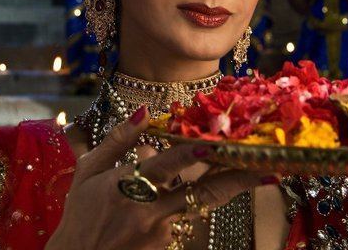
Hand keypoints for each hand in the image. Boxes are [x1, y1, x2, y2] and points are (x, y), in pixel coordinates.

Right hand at [46, 107, 276, 249]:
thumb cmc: (80, 212)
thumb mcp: (88, 171)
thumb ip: (118, 140)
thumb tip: (144, 111)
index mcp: (126, 186)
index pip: (165, 166)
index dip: (190, 153)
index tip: (214, 143)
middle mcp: (150, 209)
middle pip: (201, 192)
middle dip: (236, 177)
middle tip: (267, 165)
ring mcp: (161, 230)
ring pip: (203, 204)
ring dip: (232, 186)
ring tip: (262, 173)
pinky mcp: (166, 243)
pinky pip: (188, 216)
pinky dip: (200, 199)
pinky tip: (213, 184)